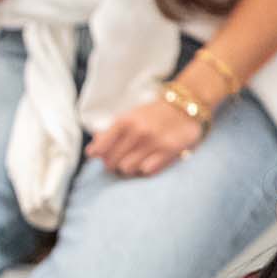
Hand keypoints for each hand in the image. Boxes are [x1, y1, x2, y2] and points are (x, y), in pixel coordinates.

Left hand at [87, 96, 203, 177]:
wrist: (184, 106)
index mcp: (125, 121)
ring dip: (129, 168)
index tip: (100, 156)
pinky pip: (147, 171)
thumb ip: (110, 133)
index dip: (99, 155)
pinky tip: (149, 161)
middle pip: (113, 162)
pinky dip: (145, 169)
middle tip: (119, 160)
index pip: (102, 147)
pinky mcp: (169, 151)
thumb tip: (92, 151)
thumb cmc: (152, 115)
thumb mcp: (129, 117)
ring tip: (135, 161)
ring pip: (128, 169)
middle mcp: (138, 132)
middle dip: (113, 163)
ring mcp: (154, 142)